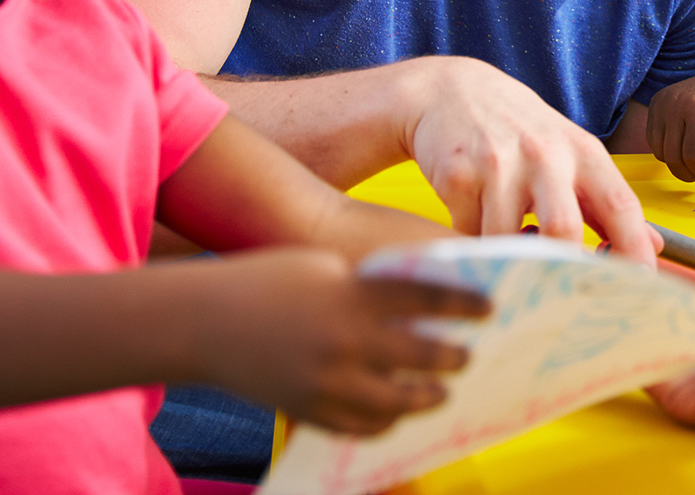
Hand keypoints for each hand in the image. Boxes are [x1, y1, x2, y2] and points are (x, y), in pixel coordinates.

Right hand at [192, 247, 489, 434]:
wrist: (205, 323)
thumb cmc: (270, 281)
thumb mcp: (327, 268)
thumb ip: (373, 287)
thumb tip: (424, 307)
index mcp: (352, 295)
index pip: (428, 300)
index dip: (465, 306)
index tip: (489, 309)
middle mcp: (345, 341)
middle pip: (423, 356)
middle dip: (455, 357)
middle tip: (469, 354)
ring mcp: (327, 383)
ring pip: (398, 401)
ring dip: (427, 397)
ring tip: (443, 390)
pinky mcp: (310, 411)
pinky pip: (362, 425)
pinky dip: (386, 419)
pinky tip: (397, 409)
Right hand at [399, 56, 656, 263]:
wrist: (450, 91)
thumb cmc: (518, 130)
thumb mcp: (570, 151)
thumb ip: (607, 199)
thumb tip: (653, 245)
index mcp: (582, 152)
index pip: (620, 205)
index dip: (634, 250)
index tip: (638, 287)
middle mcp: (545, 154)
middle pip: (563, 229)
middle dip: (559, 266)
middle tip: (555, 288)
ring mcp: (499, 162)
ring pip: (507, 240)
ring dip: (505, 253)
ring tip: (504, 237)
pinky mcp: (457, 173)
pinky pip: (468, 232)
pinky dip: (472, 236)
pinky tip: (473, 211)